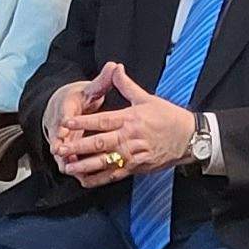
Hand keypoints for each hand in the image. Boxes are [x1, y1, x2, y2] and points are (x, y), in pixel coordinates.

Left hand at [57, 62, 197, 182]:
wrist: (189, 137)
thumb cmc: (168, 117)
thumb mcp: (147, 98)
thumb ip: (126, 85)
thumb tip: (115, 67)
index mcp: (130, 118)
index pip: (102, 120)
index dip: (83, 122)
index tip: (65, 122)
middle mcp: (130, 137)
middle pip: (100, 143)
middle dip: (78, 146)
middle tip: (60, 149)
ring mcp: (133, 154)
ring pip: (106, 161)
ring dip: (85, 166)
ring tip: (68, 167)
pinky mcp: (137, 167)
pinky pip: (116, 174)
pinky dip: (100, 179)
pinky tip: (85, 181)